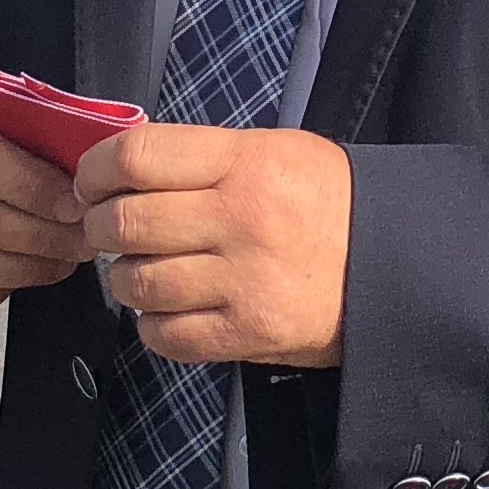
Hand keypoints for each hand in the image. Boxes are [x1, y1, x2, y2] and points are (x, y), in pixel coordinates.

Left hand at [78, 124, 351, 368]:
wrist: (396, 264)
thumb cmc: (328, 201)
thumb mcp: (274, 152)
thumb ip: (201, 159)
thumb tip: (120, 172)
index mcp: (246, 162)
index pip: (136, 157)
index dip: (94, 170)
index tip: (91, 182)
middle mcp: (242, 219)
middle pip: (125, 223)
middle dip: (100, 228)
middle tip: (109, 230)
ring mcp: (244, 281)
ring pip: (136, 284)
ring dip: (127, 279)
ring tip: (147, 271)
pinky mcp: (249, 333)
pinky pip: (164, 335)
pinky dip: (154, 325)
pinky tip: (172, 310)